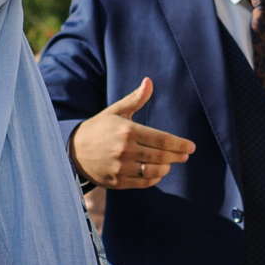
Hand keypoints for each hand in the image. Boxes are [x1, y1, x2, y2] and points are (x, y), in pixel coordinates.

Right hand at [71, 78, 196, 189]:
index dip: (179, 144)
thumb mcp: (115, 111)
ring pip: (153, 172)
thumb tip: (149, 81)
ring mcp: (120, 168)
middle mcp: (124, 150)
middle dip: (177, 156)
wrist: (73, 151)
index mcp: (127, 131)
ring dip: (166, 168)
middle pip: (161, 156)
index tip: (191, 147)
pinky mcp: (117, 182)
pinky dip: (154, 178)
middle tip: (186, 155)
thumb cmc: (99, 128)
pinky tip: (157, 172)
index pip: (161, 139)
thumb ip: (135, 99)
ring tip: (170, 162)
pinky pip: (143, 183)